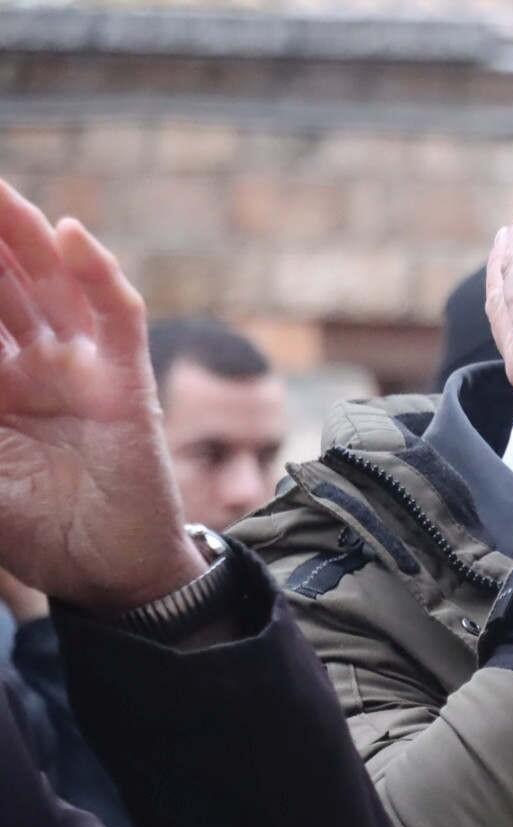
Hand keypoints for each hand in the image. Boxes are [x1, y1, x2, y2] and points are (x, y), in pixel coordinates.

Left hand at [0, 179, 205, 611]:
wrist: (105, 573)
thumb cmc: (32, 528)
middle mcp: (31, 365)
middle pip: (1, 283)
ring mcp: (80, 367)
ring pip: (52, 285)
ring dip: (25, 236)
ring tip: (0, 193)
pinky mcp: (126, 380)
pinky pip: (118, 317)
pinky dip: (99, 275)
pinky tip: (71, 237)